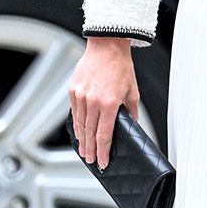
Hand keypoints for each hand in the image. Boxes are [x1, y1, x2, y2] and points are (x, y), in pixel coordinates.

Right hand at [69, 36, 139, 168]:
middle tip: (91, 160)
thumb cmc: (120, 65)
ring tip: (84, 151)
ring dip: (82, 140)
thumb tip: (131, 124)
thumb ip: (131, 111)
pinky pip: (74, 113)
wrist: (107, 46)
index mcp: (108, 103)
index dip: (103, 151)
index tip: (103, 161)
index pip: (104, 135)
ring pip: (80, 125)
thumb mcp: (132, 91)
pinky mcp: (73, 90)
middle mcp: (92, 101)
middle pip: (89, 134)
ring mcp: (81, 96)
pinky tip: (79, 132)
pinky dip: (76, 124)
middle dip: (91, 150)